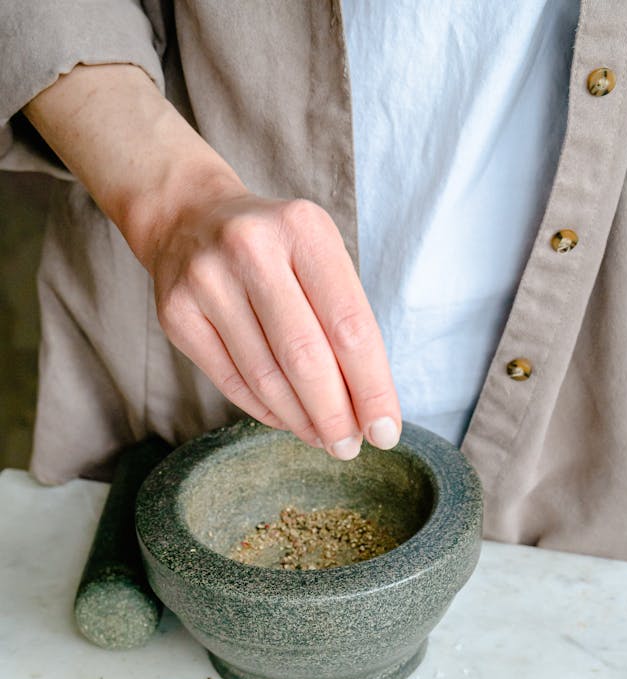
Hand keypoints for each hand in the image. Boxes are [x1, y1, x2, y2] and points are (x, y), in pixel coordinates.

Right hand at [149, 187, 400, 457]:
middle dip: (335, 415)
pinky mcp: (176, 312)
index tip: (385, 432)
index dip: (372, 387)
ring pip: (266, 377)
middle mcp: (251, 248)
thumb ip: (344, 326)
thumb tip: (367, 413)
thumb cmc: (275, 252)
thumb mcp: (319, 261)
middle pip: (305, 357)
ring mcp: (207, 280)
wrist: (189, 218)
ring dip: (302, 420)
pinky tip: (287, 419)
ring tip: (324, 439)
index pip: (350, 326)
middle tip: (350, 447)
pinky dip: (266, 410)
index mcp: (303, 229)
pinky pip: (231, 380)